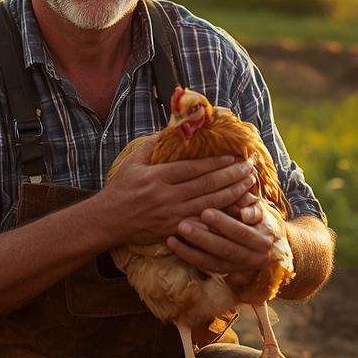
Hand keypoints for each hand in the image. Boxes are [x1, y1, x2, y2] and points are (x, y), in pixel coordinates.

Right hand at [96, 135, 257, 245]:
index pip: (193, 169)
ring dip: (232, 194)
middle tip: (250, 168)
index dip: (216, 163)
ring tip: (249, 185)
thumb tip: (172, 127)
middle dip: (232, 176)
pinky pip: (203, 223)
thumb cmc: (120, 189)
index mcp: (157, 177)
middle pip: (206, 186)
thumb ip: (153, 144)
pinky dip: (221, 217)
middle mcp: (167, 197)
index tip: (234, 157)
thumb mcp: (133, 162)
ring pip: (209, 205)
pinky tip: (236, 210)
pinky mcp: (175, 230)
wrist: (107, 220)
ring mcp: (172, 216)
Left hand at [167, 200, 280, 284]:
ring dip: (190, 250)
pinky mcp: (226, 272)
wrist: (266, 243)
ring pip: (212, 262)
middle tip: (183, 225)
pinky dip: (188, 256)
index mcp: (263, 240)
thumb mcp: (257, 208)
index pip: (241, 232)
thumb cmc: (256, 216)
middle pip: (225, 249)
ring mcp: (239, 268)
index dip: (224, 223)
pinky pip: (204, 266)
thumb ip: (250, 206)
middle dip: (202, 238)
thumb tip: (245, 214)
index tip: (205, 212)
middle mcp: (254, 258)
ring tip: (172, 237)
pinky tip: (173, 245)